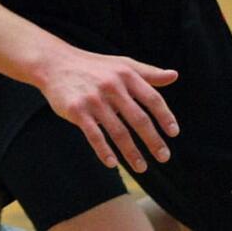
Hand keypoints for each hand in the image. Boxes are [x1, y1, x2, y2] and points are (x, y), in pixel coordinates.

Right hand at [38, 47, 179, 172]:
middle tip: (164, 157)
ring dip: (131, 152)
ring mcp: (94, 99)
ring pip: (118, 131)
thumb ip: (149, 73)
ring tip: (141, 168)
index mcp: (127, 75)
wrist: (57, 64)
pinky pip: (94, 135)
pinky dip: (104, 150)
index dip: (165, 116)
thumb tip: (174, 76)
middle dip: (153, 140)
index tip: (173, 133)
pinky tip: (113, 164)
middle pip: (139, 118)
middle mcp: (112, 86)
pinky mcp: (76, 110)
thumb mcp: (123, 64)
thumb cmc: (95, 67)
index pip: (152, 98)